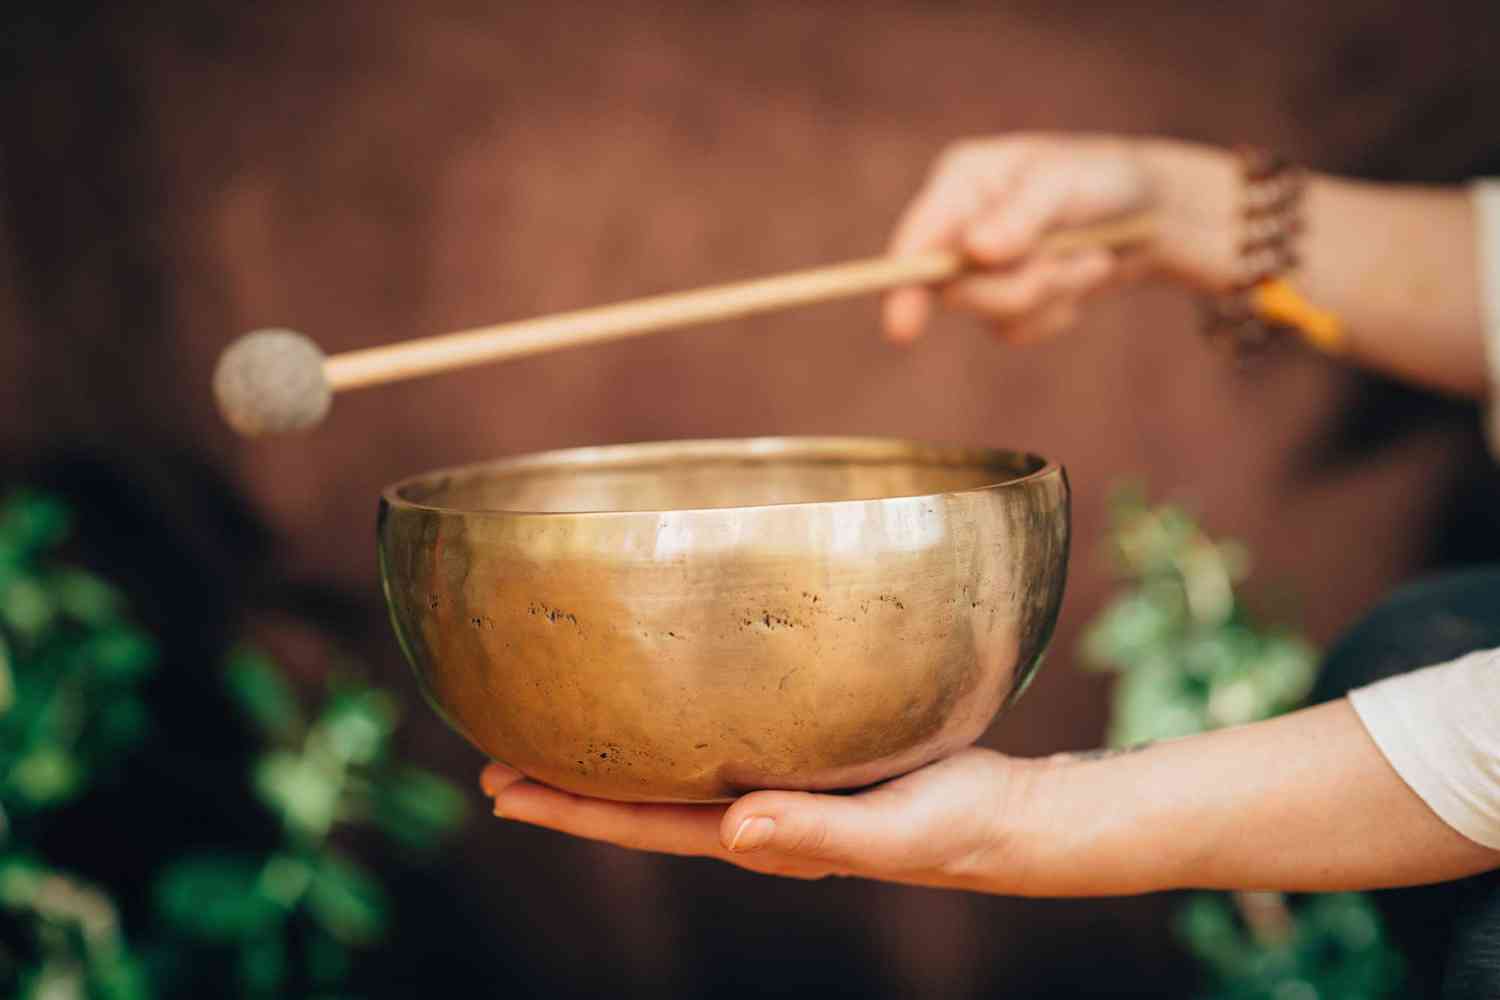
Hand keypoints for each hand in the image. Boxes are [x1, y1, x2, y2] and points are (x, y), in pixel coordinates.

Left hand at [481, 748, 1041, 889]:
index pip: (641, 825)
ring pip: (669, 771)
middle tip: (490, 761)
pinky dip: (669, 726)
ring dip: (607, 756)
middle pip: (637, 800)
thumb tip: (729, 832)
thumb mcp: (893, 831)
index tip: (500, 790)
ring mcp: (774, 785)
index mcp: (759, 836)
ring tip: (551, 731)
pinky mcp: (801, 753)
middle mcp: (752, 812)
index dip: (569, 808)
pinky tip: (660, 702)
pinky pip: (715, 741)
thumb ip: (816, 834)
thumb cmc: (957, 827)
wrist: (1006, 818)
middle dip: (564, 783)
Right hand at [881, 134, 1236, 343]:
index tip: (904, 328)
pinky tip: (1081, 275)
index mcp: (961, 182)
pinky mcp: (1003, 298)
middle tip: (1067, 264)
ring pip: (992, 313)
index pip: (918, 238)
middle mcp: (960, 225)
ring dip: (1052, 292)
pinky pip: (1017, 330)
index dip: (904, 283)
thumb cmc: (1101, 179)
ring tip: (1092, 259)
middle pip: (956, 288)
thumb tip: (977, 252)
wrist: (1149, 211)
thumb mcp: (1065, 183)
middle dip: (1020, 285)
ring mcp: (979, 266)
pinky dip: (1057, 310)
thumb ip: (1021, 215)